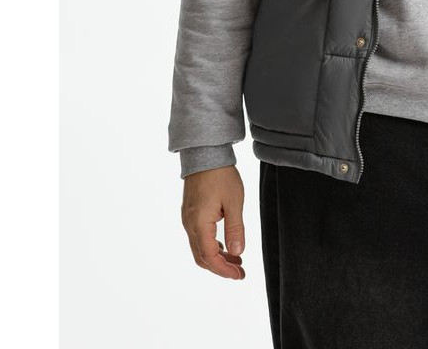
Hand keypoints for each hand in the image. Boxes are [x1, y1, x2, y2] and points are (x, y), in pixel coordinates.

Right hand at [180, 165, 246, 279]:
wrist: (205, 153)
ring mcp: (188, 219)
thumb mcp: (234, 201)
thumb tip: (237, 252)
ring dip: (216, 257)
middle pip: (202, 257)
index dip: (224, 269)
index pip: (210, 257)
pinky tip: (224, 245)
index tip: (239, 275)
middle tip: (240, 272)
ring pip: (199, 248)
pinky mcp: (190, 213)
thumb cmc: (221, 175)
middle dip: (221, 267)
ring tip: (236, 260)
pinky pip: (198, 237)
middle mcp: (189, 224)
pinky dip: (211, 246)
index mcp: (199, 223)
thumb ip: (235, 228)